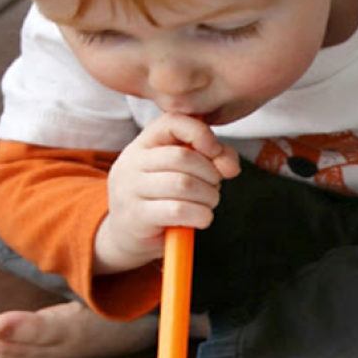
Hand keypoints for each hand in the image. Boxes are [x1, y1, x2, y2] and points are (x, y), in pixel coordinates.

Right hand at [94, 113, 239, 273]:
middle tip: (213, 187)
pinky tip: (201, 218)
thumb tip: (230, 166)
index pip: (172, 122)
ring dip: (208, 196)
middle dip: (210, 174)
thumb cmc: (164, 197)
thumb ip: (214, 158)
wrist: (128, 235)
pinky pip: (179, 210)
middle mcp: (132, 162)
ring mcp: (130, 189)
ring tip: (207, 203)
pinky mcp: (137, 217)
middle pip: (184, 157)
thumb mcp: (186, 171)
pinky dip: (201, 215)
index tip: (214, 152)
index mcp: (145, 143)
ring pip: (183, 184)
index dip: (201, 133)